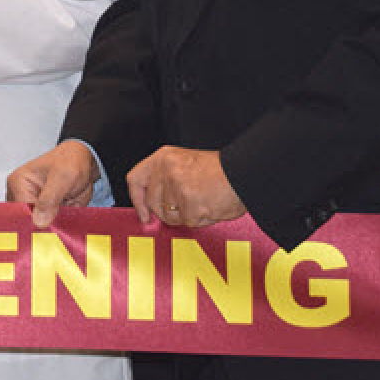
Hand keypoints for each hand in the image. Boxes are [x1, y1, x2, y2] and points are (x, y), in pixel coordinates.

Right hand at [7, 140, 98, 228]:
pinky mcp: (46, 212)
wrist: (86, 160)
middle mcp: (22, 195)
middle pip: (26, 221)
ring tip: (62, 231)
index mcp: (19, 183)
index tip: (48, 232)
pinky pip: (48, 227)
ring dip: (50, 232)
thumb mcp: (62, 177)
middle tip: (56, 234)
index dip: (34, 224)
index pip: (20, 211)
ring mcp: (34, 205)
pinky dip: (57, 230)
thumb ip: (49, 199)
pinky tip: (65, 229)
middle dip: (41, 230)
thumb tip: (39, 222)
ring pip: (37, 227)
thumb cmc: (71, 161)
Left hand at [126, 147, 243, 228]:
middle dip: (168, 212)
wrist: (244, 173)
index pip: (135, 179)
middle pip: (153, 203)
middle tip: (189, 205)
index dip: (136, 199)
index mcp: (164, 157)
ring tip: (203, 200)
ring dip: (185, 216)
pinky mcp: (188, 204)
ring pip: (169, 216)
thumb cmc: (221, 170)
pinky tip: (210, 205)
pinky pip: (187, 222)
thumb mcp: (186, 163)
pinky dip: (200, 219)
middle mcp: (166, 170)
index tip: (142, 213)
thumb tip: (152, 205)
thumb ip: (166, 179)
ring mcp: (176, 187)